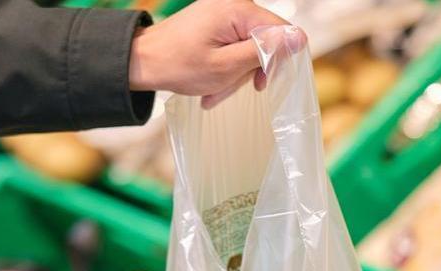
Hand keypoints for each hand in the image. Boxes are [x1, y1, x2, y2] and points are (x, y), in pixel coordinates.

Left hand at [128, 0, 303, 107]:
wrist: (141, 61)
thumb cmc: (178, 65)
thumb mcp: (226, 66)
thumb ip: (264, 52)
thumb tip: (299, 39)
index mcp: (238, 9)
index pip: (281, 32)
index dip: (277, 61)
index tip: (260, 83)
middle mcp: (234, 5)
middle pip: (265, 41)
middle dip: (250, 71)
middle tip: (226, 89)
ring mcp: (224, 12)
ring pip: (250, 48)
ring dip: (235, 75)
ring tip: (213, 92)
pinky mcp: (217, 22)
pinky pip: (235, 46)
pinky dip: (226, 68)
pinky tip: (211, 83)